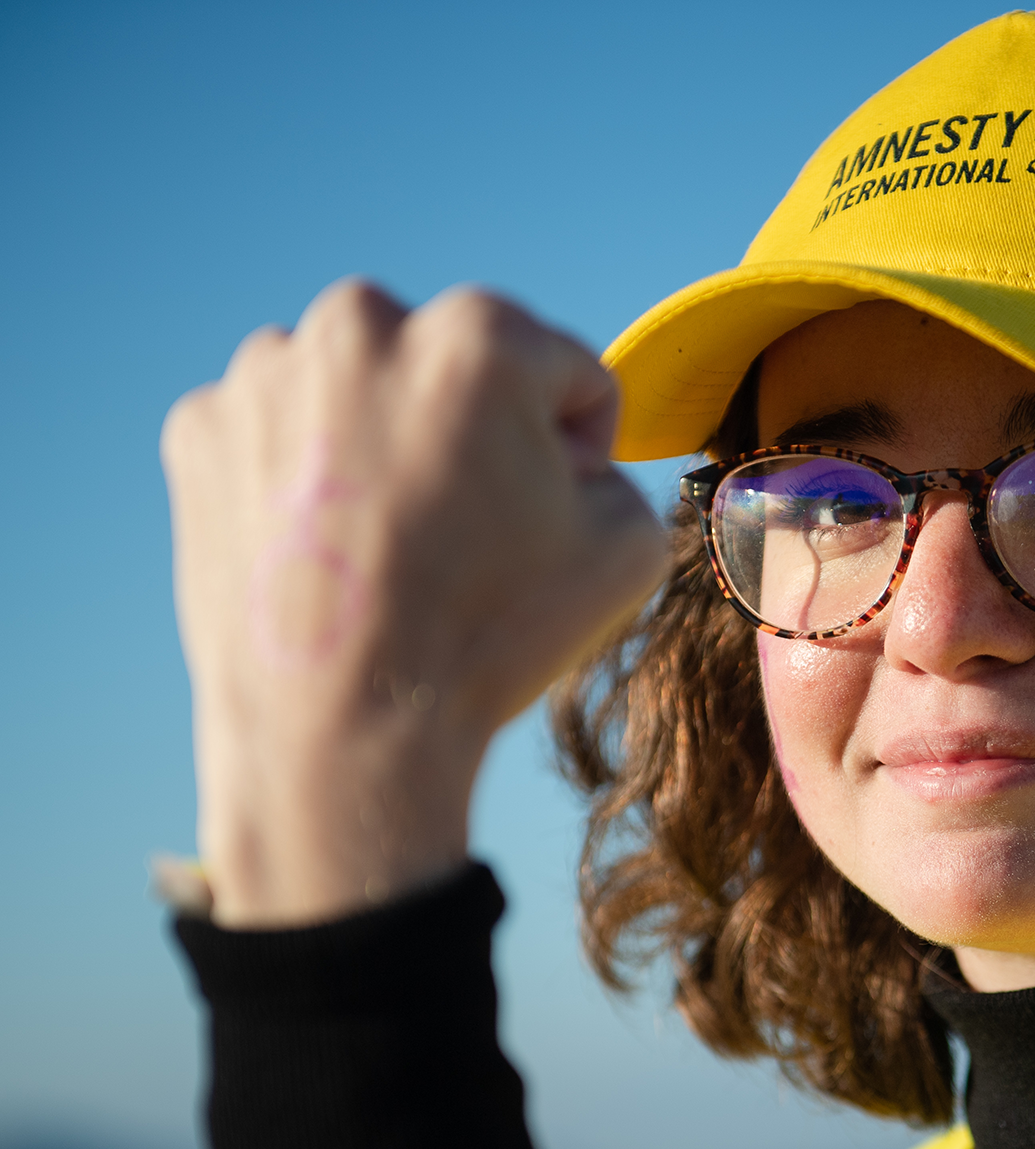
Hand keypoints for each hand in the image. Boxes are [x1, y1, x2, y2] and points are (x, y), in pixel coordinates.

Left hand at [163, 280, 668, 926]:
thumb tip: (573, 464)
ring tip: (387, 543)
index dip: (579, 451)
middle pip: (452, 362)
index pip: (567, 373)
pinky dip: (303, 475)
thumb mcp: (629, 547)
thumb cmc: (492, 636)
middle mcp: (361, 324)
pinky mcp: (200, 430)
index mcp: (479, 335)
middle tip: (465, 528)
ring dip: (381, 439)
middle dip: (470, 427)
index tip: (549, 517)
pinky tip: (324, 550)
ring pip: (357, 387)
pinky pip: (278, 431)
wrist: (344, 733)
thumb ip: (621, 473)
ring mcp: (265, 375)